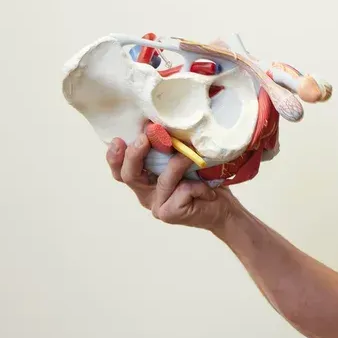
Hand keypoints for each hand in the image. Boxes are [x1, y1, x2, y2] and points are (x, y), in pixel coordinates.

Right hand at [106, 130, 234, 231]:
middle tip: (145, 138)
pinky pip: (182, 191)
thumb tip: (160, 124)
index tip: (118, 140)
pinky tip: (208, 191)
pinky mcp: (170, 214)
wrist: (223, 209)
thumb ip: (169, 149)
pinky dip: (198, 186)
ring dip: (178, 164)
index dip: (115, 156)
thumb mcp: (183, 159)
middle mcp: (146, 194)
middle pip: (129, 175)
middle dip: (134, 154)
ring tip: (192, 158)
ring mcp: (157, 206)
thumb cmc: (203, 181)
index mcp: (144, 180)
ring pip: (162, 180)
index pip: (120, 169)